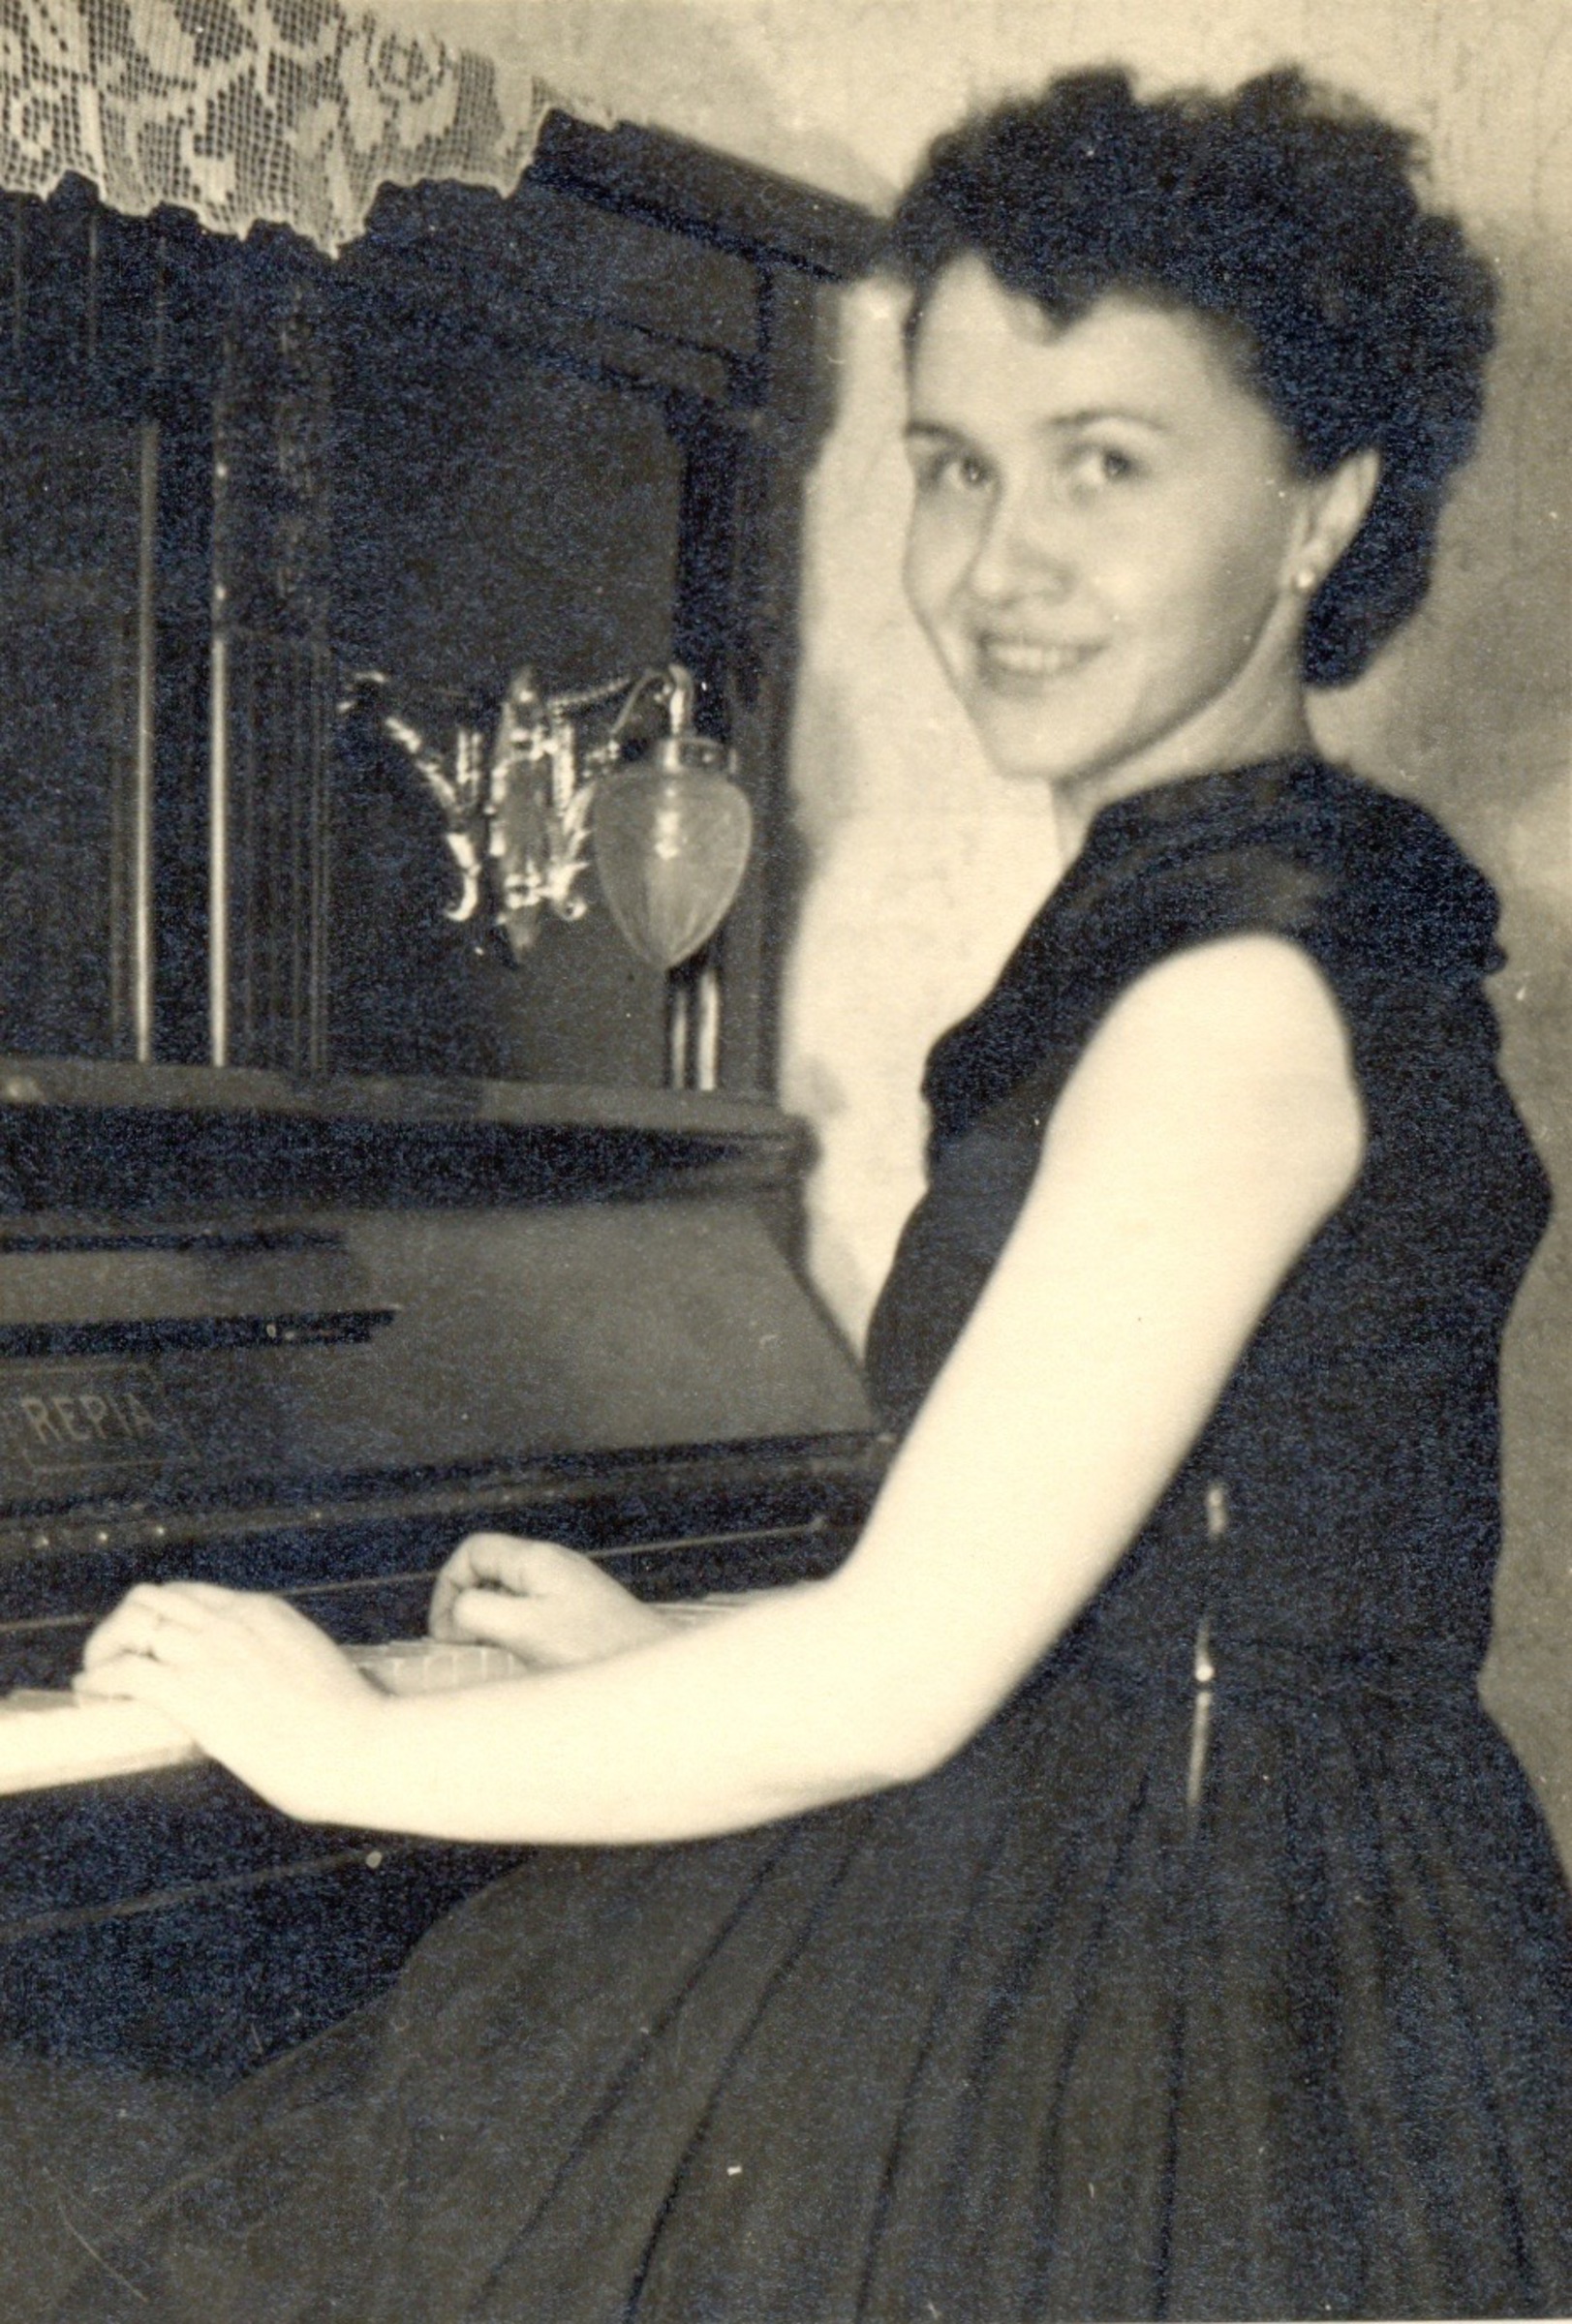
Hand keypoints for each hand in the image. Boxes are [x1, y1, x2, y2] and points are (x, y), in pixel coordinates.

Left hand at [76, 1582, 383, 1821]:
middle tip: (114, 1660)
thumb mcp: (310, 1666)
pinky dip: (101, 1681)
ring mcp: (209, 1653)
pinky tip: (94, 1697)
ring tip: (97, 1678)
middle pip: (150, 1599)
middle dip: (123, 1627)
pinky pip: (125, 1673)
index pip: (190, 1594)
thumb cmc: (348, 1721)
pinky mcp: (192, 1692)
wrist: (358, 1744)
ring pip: (130, 1625)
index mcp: (261, 1611)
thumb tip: (266, 1687)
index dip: (160, 1618)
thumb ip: (278, 1661)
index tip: (150, 1646)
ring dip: (104, 1650)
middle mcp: (229, 1621)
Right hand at [429, 1534, 670, 1668]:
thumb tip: (455, 1616)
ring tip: (489, 1657)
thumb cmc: (599, 1650)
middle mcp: (555, 1567)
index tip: (445, 1632)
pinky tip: (523, 1663)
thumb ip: (478, 1612)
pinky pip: (533, 1615)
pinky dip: (515, 1634)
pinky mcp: (583, 1616)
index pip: (473, 1551)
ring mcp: (571, 1590)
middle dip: (466, 1606)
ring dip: (490, 1624)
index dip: (447, 1587)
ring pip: (511, 1596)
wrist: (657, 1674)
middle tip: (461, 1648)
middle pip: (490, 1571)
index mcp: (538, 1559)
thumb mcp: (525, 1629)